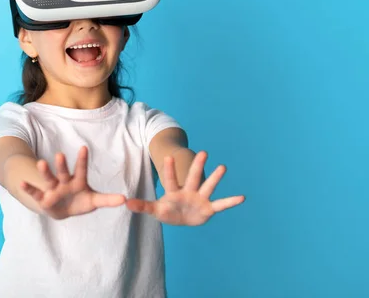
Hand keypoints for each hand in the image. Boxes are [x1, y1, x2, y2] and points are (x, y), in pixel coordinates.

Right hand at [20, 146, 125, 219]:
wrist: (62, 209)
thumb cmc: (80, 201)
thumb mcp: (94, 201)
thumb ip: (107, 200)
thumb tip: (126, 199)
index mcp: (77, 181)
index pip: (81, 169)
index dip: (82, 159)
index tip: (83, 147)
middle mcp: (64, 182)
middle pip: (63, 172)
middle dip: (62, 165)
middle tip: (60, 155)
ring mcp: (53, 189)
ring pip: (49, 178)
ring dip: (45, 171)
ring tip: (41, 163)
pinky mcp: (43, 198)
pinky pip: (36, 192)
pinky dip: (29, 188)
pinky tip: (22, 183)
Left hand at [126, 151, 244, 225]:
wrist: (182, 217)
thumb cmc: (168, 211)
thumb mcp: (155, 210)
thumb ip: (142, 206)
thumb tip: (125, 203)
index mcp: (174, 191)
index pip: (170, 179)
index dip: (169, 169)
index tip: (167, 156)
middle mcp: (189, 191)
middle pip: (193, 177)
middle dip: (197, 166)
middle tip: (203, 152)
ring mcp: (200, 198)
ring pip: (208, 186)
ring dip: (215, 178)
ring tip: (223, 166)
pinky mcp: (208, 208)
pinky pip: (221, 204)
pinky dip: (230, 201)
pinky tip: (242, 197)